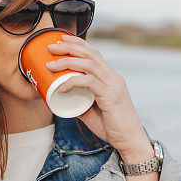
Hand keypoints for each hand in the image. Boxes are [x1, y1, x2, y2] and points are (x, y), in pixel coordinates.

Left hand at [45, 34, 149, 157]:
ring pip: (88, 65)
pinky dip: (72, 82)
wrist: (130, 141)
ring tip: (50, 65)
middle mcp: (113, 77)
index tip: (61, 39)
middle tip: (50, 47)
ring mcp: (113, 86)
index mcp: (111, 77)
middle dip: (69, 46)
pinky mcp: (111, 97)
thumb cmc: (112, 127)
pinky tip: (61, 88)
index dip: (77, 43)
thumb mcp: (92, 112)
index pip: (94, 53)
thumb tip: (58, 99)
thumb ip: (79, 102)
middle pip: (90, 53)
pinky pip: (89, 83)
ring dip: (66, 61)